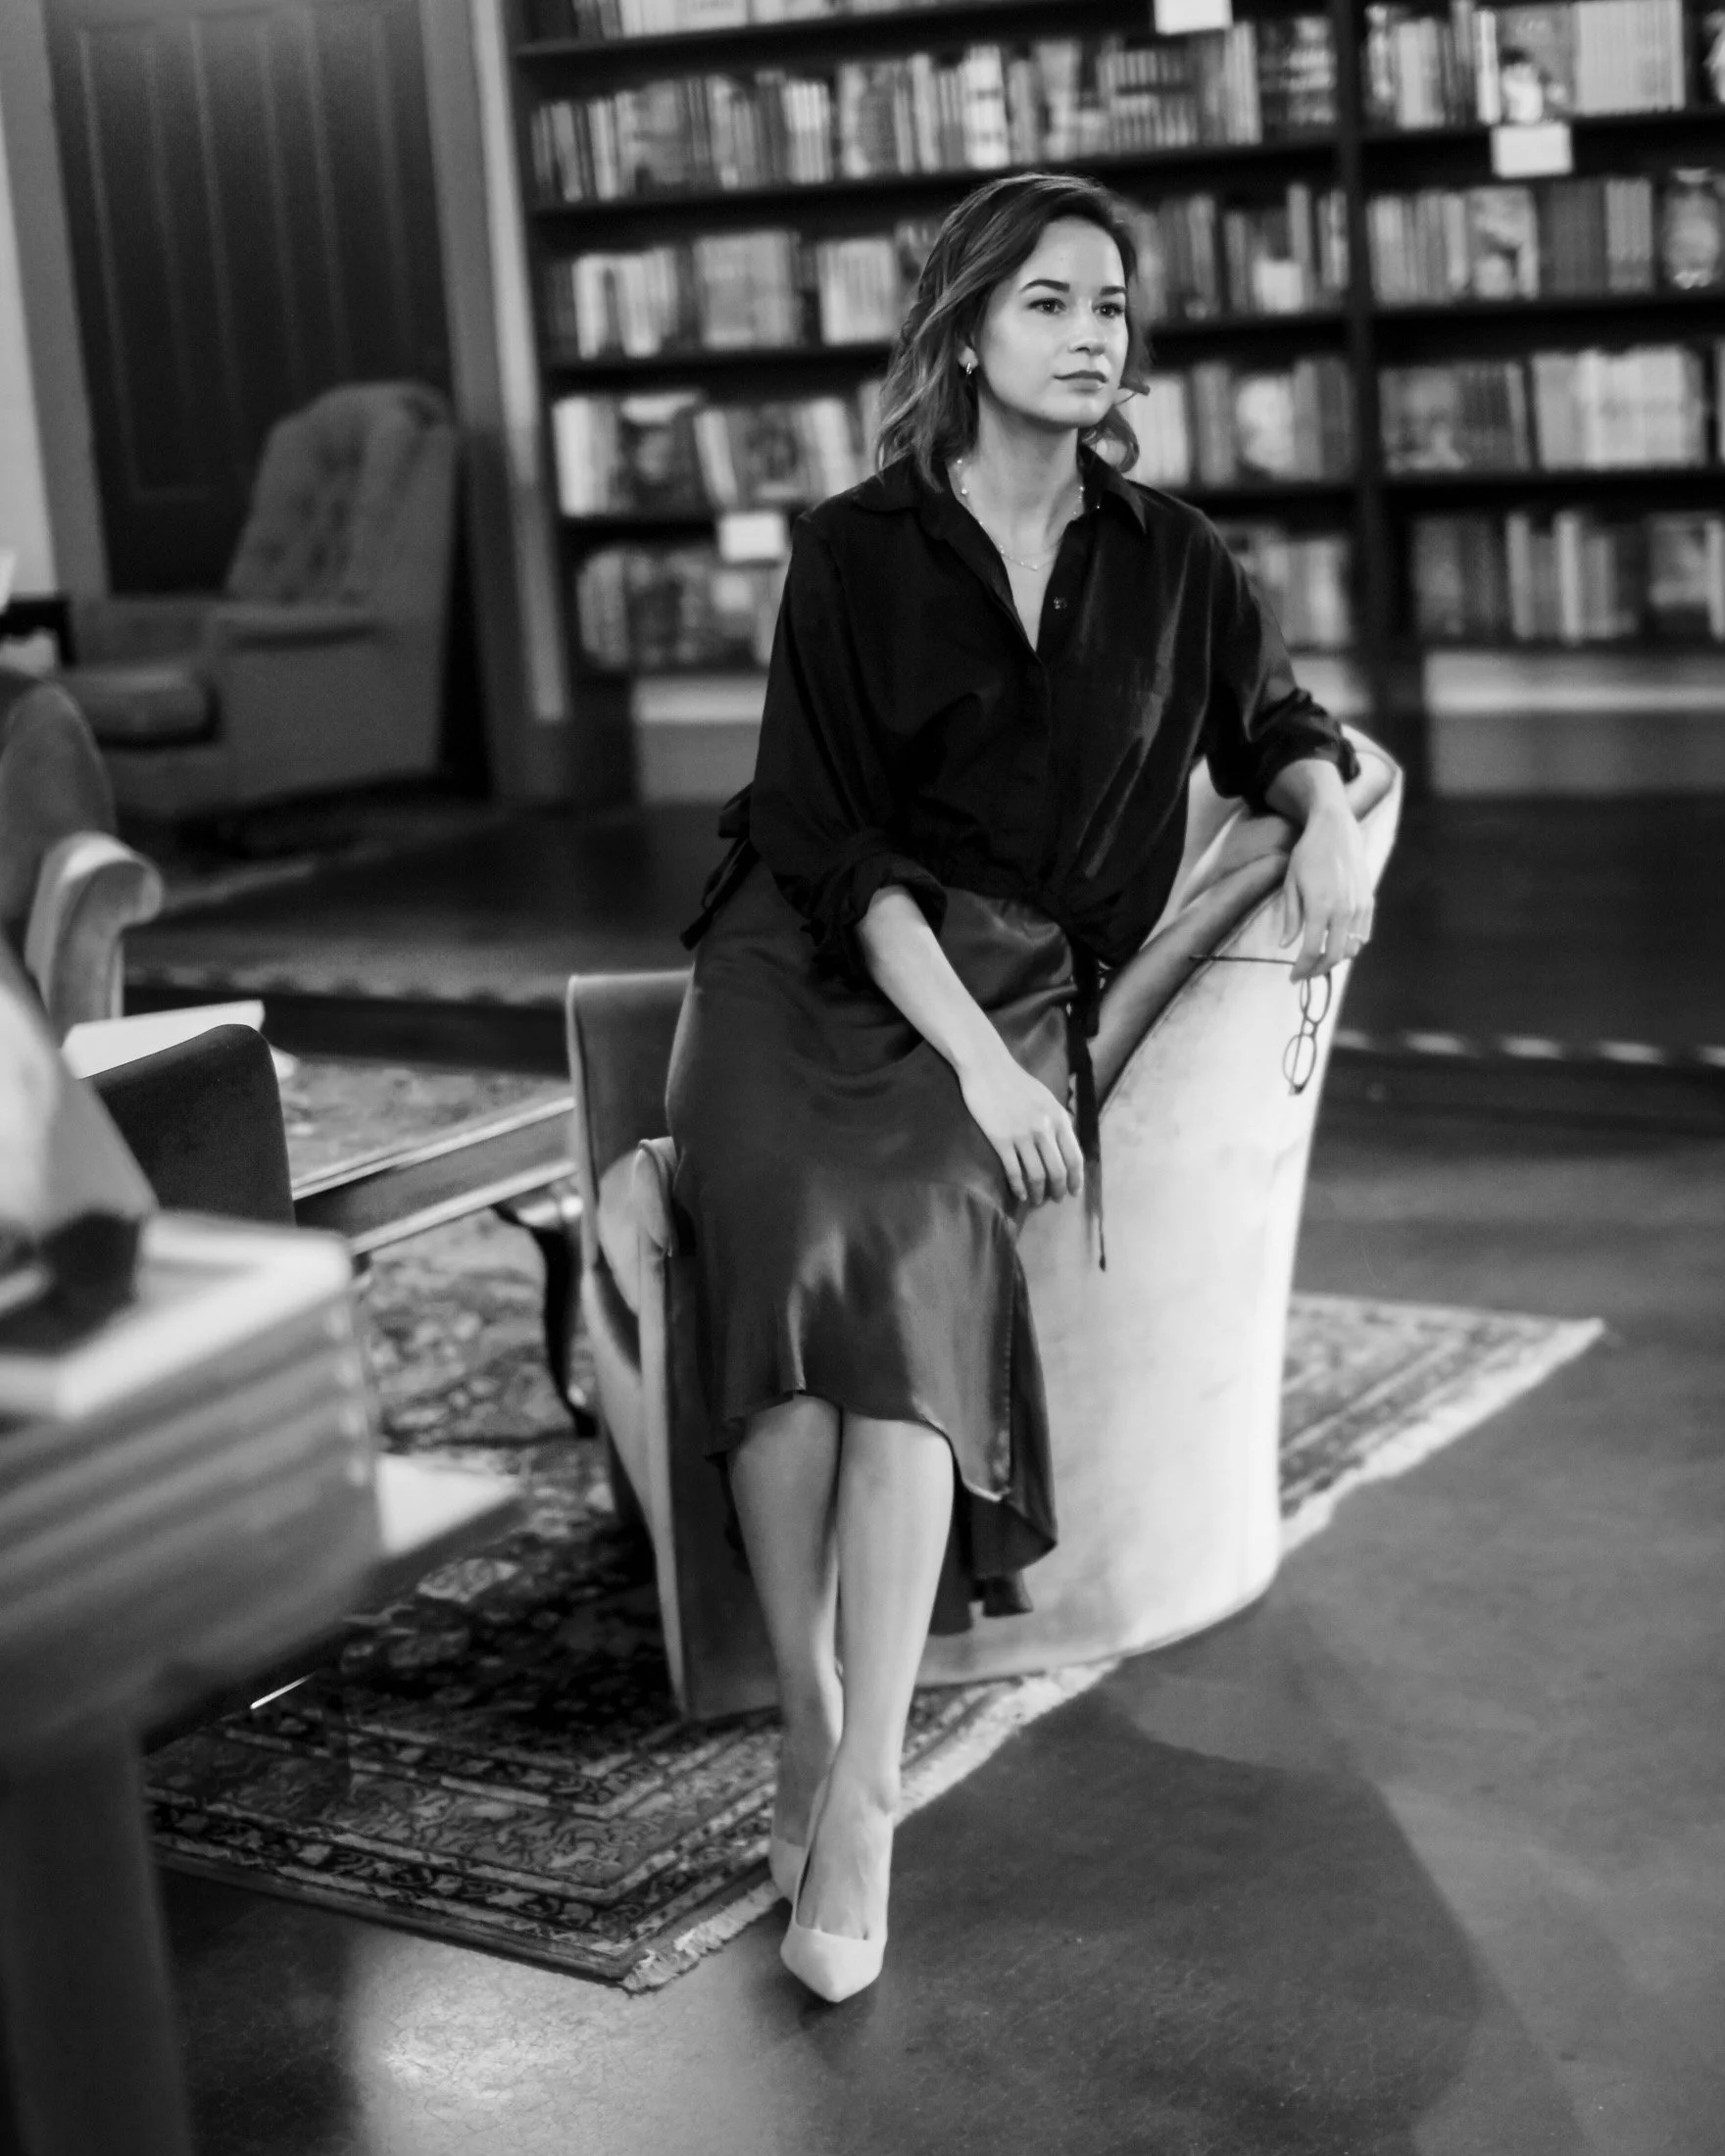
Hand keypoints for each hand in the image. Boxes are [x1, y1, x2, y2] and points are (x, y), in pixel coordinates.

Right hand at [957, 1043, 1084, 1206]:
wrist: (987, 1068)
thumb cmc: (1016, 1082)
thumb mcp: (1046, 1099)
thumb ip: (1057, 1122)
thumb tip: (1063, 1147)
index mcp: (1059, 1118)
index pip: (1075, 1157)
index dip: (1076, 1179)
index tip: (1075, 1191)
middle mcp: (1044, 1129)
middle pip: (1058, 1171)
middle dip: (1059, 1190)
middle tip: (1056, 1199)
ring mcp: (1022, 1136)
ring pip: (1037, 1175)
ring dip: (1039, 1193)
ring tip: (1037, 1200)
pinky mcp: (1001, 1140)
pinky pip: (1014, 1171)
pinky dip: (1019, 1187)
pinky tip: (1020, 1194)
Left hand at [1277, 806, 1372, 981]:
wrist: (1336, 830)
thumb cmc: (1308, 855)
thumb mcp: (1290, 884)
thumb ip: (1290, 917)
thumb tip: (1286, 946)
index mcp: (1320, 907)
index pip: (1311, 951)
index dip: (1301, 969)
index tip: (1292, 978)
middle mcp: (1343, 911)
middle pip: (1334, 956)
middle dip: (1318, 970)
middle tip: (1305, 974)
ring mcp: (1360, 907)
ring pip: (1351, 949)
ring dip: (1335, 960)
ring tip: (1319, 960)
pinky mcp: (1369, 902)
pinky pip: (1362, 935)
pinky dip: (1349, 946)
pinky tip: (1336, 944)